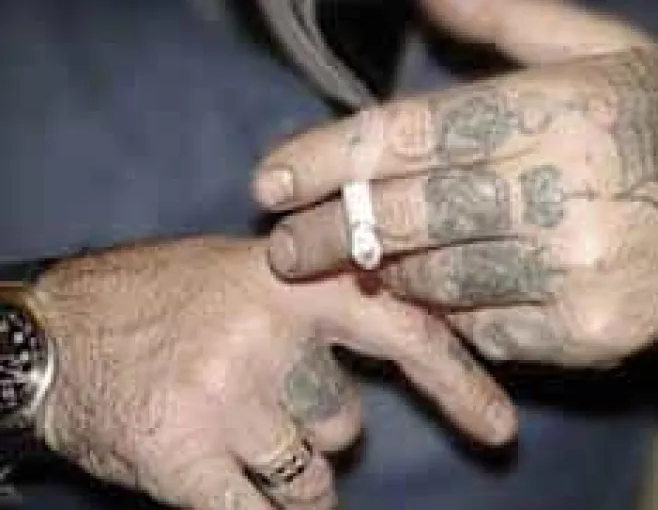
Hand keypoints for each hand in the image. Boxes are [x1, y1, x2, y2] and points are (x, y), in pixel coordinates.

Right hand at [32, 236, 515, 509]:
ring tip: (222, 427)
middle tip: (254, 398)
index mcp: (291, 282)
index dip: (457, 380)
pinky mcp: (187, 457)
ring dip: (280, 470)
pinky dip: (252, 509)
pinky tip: (215, 476)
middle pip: (345, 423)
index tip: (499, 428)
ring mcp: (228, 398)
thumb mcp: (242, 277)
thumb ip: (314, 303)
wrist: (51, 335)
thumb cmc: (157, 304)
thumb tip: (388, 347)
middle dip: (315, 427)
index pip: (403, 329)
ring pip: (308, 475)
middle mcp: (267, 335)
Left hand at [254, 0, 657, 366]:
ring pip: (434, 278)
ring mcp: (574, 273)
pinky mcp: (586, 336)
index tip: (267, 181)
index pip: (408, 135)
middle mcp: (562, 191)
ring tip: (355, 262)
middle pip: (404, 214)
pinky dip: (446, 311)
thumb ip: (508, 21)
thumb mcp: (608, 51)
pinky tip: (433, 294)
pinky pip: (481, 328)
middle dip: (326, 232)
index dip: (325, 159)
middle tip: (280, 245)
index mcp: (556, 109)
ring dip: (384, 271)